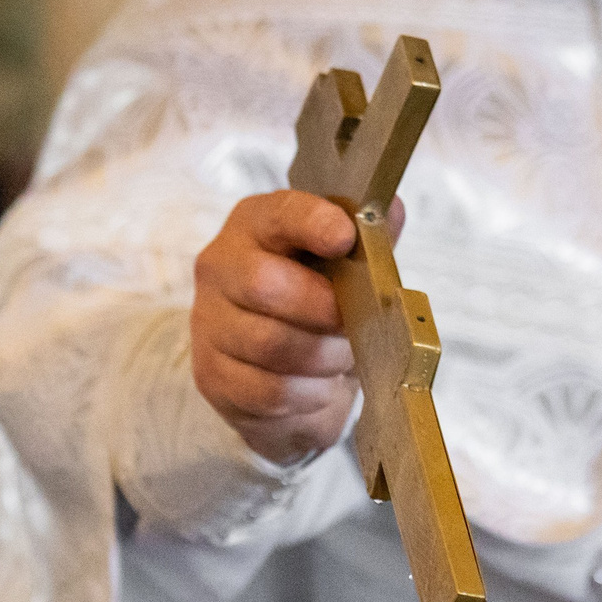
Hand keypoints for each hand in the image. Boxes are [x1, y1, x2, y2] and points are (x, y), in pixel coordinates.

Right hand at [189, 190, 399, 464]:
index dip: (313, 223)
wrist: (281, 372)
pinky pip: (269, 390)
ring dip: (323, 357)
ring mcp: (209, 324)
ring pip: (271, 344)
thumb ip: (367, 239)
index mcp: (255, 226)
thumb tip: (392, 208)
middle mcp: (221, 268)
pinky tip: (320, 386)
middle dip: (323, 310)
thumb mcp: (344, 267)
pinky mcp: (214, 377)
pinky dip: (309, 393)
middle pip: (264, 285)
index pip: (278, 214)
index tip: (345, 238)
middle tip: (354, 324)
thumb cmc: (314, 306)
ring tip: (341, 358)